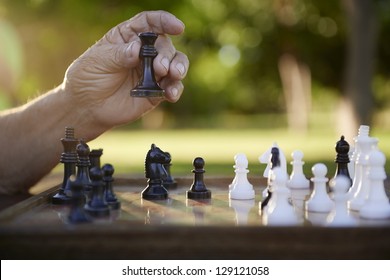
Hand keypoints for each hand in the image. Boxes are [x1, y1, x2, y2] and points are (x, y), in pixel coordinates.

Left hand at [62, 10, 188, 128]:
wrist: (87, 107)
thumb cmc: (88, 78)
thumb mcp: (98, 61)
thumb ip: (119, 54)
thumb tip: (138, 49)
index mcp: (128, 37)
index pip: (149, 23)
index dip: (165, 21)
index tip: (177, 27)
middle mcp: (144, 52)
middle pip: (165, 45)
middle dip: (167, 55)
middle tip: (160, 67)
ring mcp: (152, 72)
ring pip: (176, 63)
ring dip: (179, 67)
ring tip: (174, 75)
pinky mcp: (156, 91)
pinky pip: (172, 87)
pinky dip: (175, 89)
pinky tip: (170, 95)